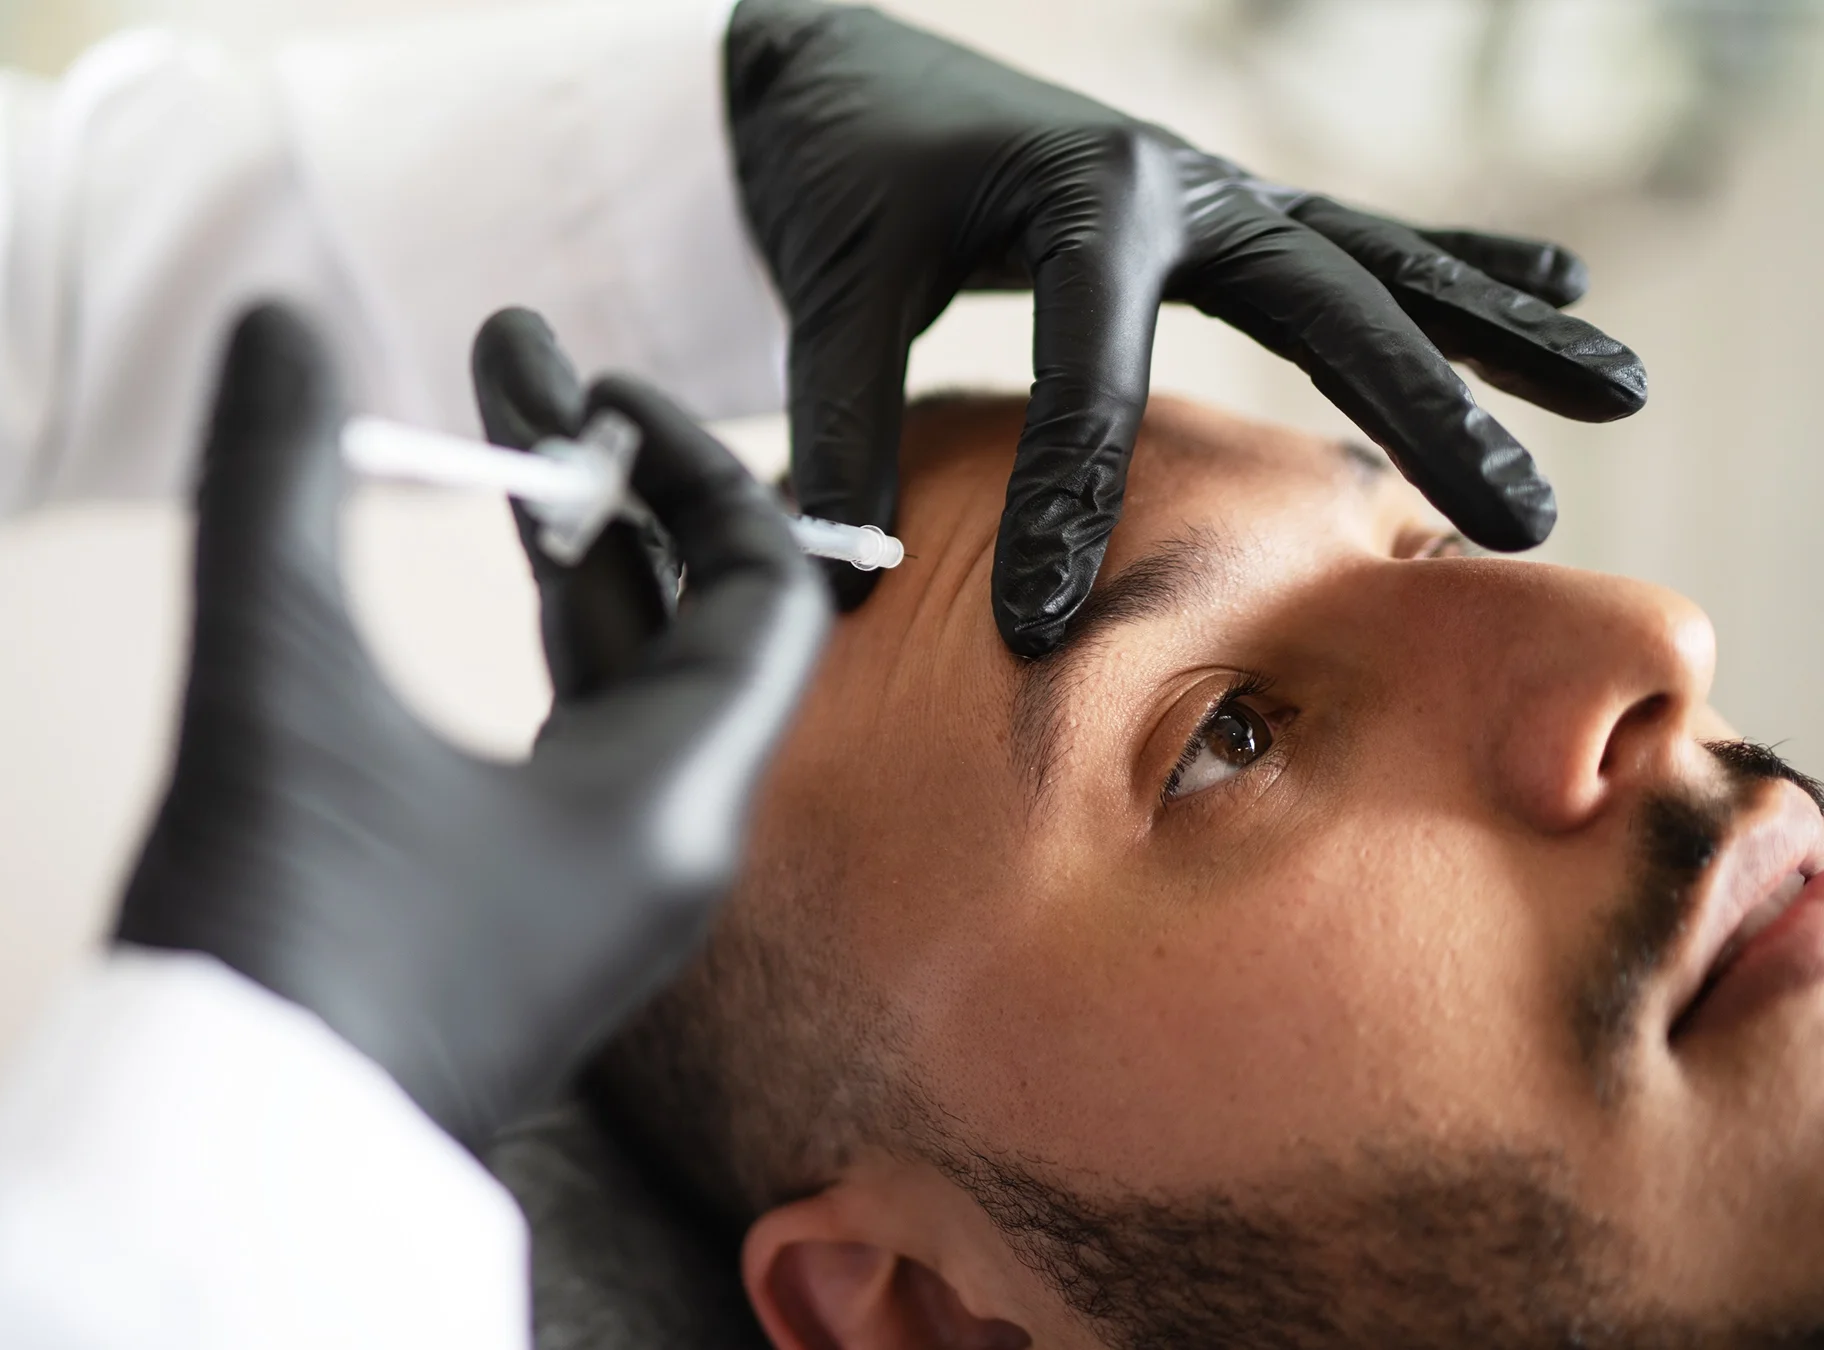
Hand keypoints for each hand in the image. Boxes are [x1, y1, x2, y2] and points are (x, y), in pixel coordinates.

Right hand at [113, 304, 828, 1151]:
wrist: (222, 1158)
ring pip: (623, 687)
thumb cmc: (274, 944)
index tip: (586, 389)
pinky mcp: (530, 918)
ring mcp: (603, 894)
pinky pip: (569, 747)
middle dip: (608, 490)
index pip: (769, 591)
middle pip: (694, 626)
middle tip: (516, 374)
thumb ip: (274, 486)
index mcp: (674, 807)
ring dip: (564, 564)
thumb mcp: (274, 685)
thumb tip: (274, 320)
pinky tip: (456, 585)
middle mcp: (667, 853)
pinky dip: (531, 649)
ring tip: (493, 448)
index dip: (690, 465)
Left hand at [727, 0, 1647, 654]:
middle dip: (1425, 406)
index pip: (1090, 371)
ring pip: (1379, 263)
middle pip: (1325, 302)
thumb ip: (840, 429)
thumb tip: (841, 581)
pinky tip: (1558, 285)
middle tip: (1515, 517)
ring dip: (1493, 332)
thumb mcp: (828, 293)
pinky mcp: (1217, 202)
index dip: (1062, 501)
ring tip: (1619, 392)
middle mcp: (1179, 182)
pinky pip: (1356, 237)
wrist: (840, 70)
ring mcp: (1214, 188)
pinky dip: (1454, 262)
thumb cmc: (838, 180)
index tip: (1040, 625)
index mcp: (1080, 198)